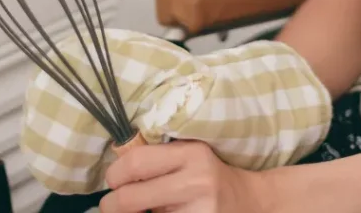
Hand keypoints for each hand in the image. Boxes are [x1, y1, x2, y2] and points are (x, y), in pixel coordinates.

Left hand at [100, 140, 265, 212]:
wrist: (249, 202)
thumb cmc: (209, 176)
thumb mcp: (190, 157)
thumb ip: (159, 160)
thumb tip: (114, 176)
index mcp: (192, 153)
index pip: (136, 162)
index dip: (114, 174)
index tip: (114, 180)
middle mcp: (195, 181)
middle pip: (128, 198)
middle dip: (111, 205)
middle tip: (112, 205)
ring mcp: (197, 212)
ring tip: (138, 212)